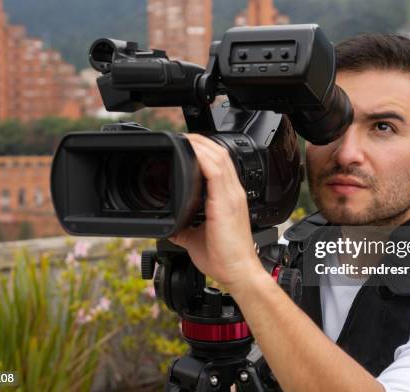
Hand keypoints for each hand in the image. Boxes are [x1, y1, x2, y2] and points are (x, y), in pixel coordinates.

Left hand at [168, 134, 264, 291]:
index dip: (206, 151)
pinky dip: (203, 159)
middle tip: (184, 137)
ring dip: (202, 145)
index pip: (221, 164)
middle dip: (202, 142)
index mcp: (229, 199)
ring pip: (220, 158)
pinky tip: (192, 153)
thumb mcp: (196, 239)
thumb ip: (185, 228)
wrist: (238, 272)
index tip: (189, 146)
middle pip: (221, 155)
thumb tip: (171, 225)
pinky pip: (216, 172)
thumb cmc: (224, 258)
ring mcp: (232, 197)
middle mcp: (233, 194)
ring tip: (186, 139)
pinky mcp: (227, 203)